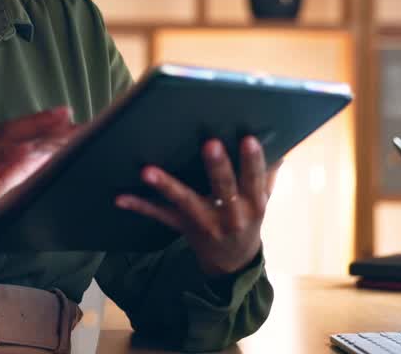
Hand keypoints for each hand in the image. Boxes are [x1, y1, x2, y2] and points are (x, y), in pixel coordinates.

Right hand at [0, 106, 77, 244]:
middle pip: (17, 129)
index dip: (46, 124)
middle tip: (73, 115)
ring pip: (6, 141)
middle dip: (46, 122)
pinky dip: (6, 157)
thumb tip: (41, 162)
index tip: (74, 119)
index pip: (21, 132)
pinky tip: (24, 151)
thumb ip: (11, 172)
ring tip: (58, 124)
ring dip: (33, 131)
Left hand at [115, 136, 279, 276]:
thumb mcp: (263, 199)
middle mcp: (231, 215)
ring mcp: (205, 223)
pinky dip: (140, 205)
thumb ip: (268, 173)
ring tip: (148, 170)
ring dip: (166, 185)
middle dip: (217, 167)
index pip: (255, 179)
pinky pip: (160, 215)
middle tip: (209, 143)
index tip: (249, 138)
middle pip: (224, 189)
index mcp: (254, 204)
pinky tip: (120, 197)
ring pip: (185, 201)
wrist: (233, 262)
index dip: (253, 160)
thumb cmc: (248, 219)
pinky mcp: (183, 227)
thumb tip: (280, 142)